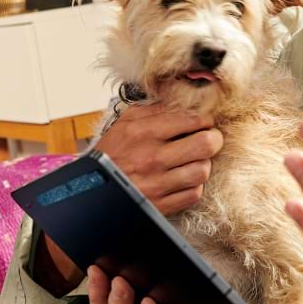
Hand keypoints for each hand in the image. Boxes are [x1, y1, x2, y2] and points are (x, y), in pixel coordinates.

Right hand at [97, 104, 222, 214]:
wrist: (89, 188)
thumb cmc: (112, 152)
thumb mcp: (127, 122)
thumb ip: (155, 108)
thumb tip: (184, 99)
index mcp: (144, 132)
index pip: (193, 119)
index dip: (205, 119)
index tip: (203, 122)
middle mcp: (152, 157)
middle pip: (206, 144)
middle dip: (213, 139)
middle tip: (209, 138)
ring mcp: (158, 183)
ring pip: (203, 170)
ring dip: (202, 163)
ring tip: (194, 159)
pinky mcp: (161, 205)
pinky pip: (194, 193)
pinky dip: (193, 185)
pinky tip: (184, 178)